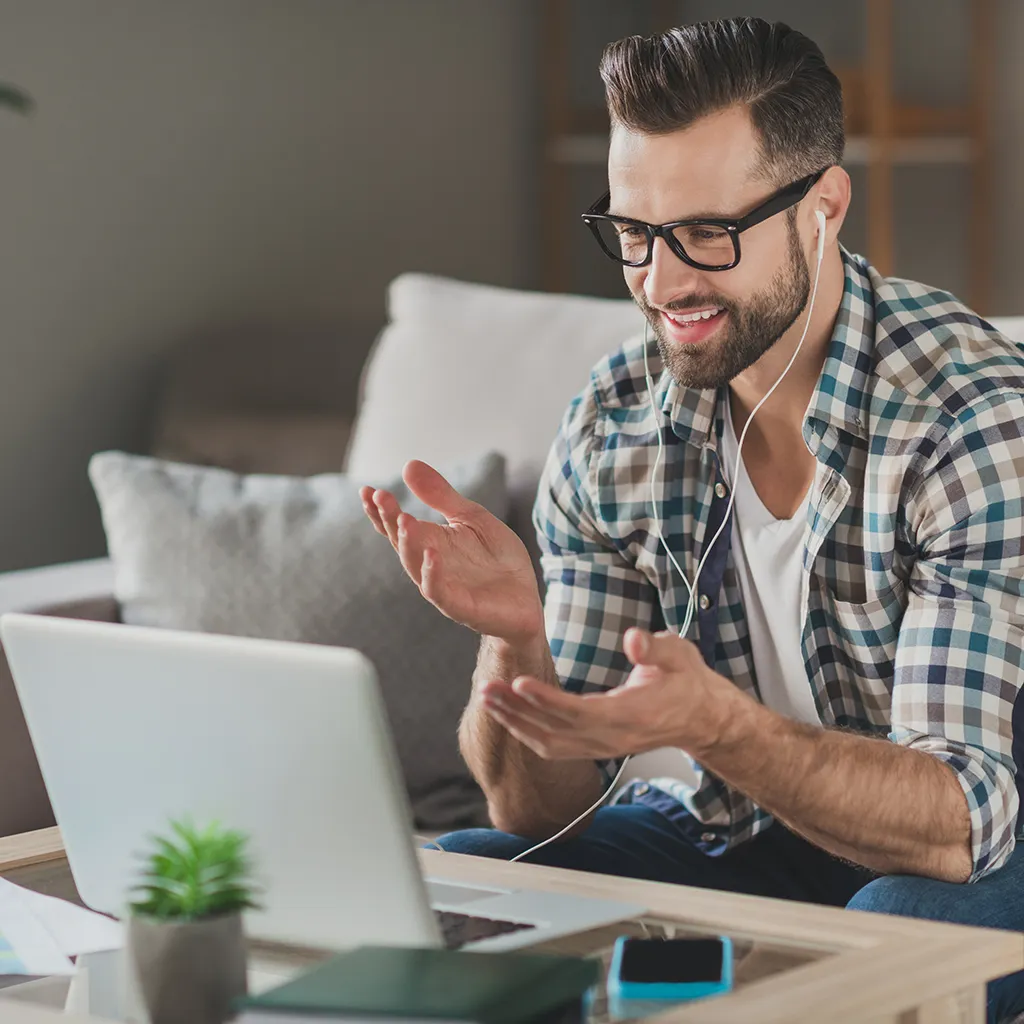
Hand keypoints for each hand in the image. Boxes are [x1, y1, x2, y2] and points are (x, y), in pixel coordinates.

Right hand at [361, 460, 543, 641]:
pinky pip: (441, 593)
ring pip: (416, 566)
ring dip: (408, 544)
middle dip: (390, 520)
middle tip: (380, 497)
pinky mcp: (461, 606)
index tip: (366, 490)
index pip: (397, 526)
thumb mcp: (471, 518)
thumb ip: (441, 496)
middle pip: (402, 542)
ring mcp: (443, 587)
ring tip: (405, 520)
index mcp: (430, 542)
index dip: (381, 511)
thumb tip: (408, 464)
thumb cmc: (496, 559)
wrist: (526, 599)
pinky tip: (432, 555)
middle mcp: (429, 565)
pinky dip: (433, 575)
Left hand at [477, 628, 747, 759]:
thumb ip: (655, 648)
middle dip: (517, 710)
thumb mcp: (679, 655)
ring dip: (515, 722)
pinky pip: (553, 748)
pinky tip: (508, 714)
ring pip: (549, 744)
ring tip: (488, 697)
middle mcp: (612, 738)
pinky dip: (526, 733)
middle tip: (487, 687)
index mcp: (631, 715)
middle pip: (555, 731)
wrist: (699, 717)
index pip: (581, 712)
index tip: (520, 682)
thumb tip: (633, 640)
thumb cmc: (686, 681)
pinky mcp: (594, 748)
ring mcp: (602, 747)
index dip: (548, 701)